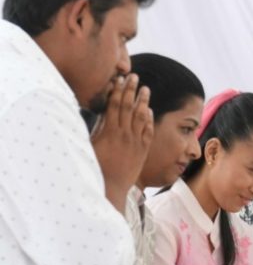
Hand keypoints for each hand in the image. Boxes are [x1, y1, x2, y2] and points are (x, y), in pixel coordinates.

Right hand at [91, 74, 153, 212]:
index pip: (115, 105)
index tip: (120, 79)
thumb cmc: (97, 167)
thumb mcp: (92, 145)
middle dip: (132, 90)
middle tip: (135, 77)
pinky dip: (149, 120)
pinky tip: (150, 112)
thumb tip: (99, 114)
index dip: (118, 90)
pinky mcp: (143, 151)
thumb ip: (97, 129)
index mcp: (110, 131)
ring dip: (143, 102)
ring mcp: (136, 142)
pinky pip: (148, 132)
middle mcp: (125, 134)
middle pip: (129, 107)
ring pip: (142, 117)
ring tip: (146, 90)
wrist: (111, 187)